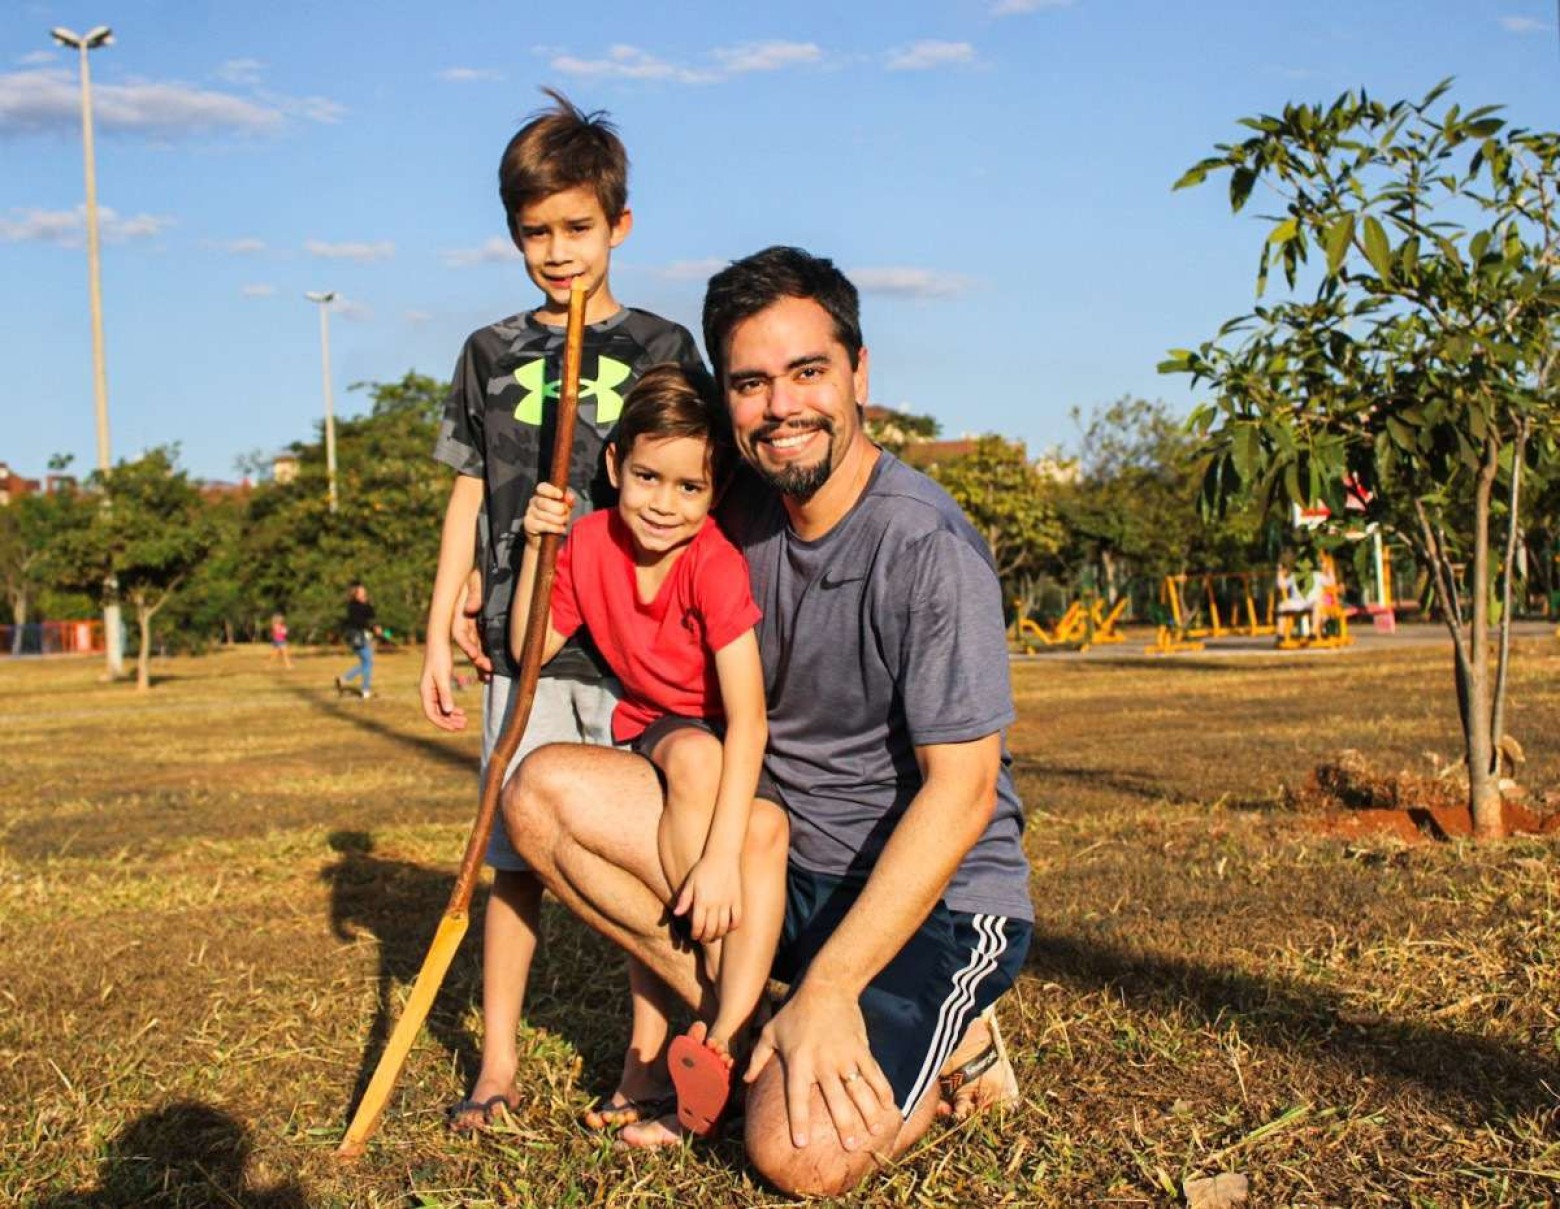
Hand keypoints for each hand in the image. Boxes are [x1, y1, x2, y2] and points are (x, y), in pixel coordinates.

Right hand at [419, 642, 467, 731]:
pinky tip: (460, 711)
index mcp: (425, 692)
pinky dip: (452, 708)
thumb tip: (448, 711)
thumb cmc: (440, 657)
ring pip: (441, 709)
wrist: (439, 642)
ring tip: (464, 720)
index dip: (443, 724)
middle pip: (436, 714)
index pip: (432, 714)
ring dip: (452, 716)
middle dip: (449, 721)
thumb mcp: (443, 676)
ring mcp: (432, 690)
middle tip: (464, 725)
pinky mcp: (439, 686)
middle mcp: (427, 693)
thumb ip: (446, 694)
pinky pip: (444, 702)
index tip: (456, 728)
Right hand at [452, 570, 492, 681]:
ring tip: (489, 676)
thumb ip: (475, 593)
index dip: (466, 644)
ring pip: (475, 648)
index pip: (459, 631)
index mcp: (461, 611)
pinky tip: (491, 671)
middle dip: (476, 658)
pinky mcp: (484, 628)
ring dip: (481, 663)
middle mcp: (466, 621)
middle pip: (467, 644)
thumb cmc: (482, 573)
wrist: (494, 569)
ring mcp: (475, 626)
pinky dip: (485, 658)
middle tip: (487, 668)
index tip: (474, 655)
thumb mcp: (478, 579)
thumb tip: (470, 609)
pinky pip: (483, 646)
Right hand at [523, 484, 574, 541]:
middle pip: (543, 502)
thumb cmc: (557, 518)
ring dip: (558, 520)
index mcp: (542, 494)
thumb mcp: (566, 509)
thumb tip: (570, 496)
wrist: (547, 537)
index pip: (542, 487)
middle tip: (566, 515)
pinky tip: (560, 529)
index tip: (561, 495)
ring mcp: (529, 512)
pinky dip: (553, 528)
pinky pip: (541, 525)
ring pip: (543, 515)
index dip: (551, 491)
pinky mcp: (528, 524)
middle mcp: (534, 501)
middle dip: (558, 509)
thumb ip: (568, 502)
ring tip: (564, 523)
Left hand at [673, 856, 741, 942]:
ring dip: (718, 934)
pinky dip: (732, 926)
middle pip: (711, 929)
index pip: (698, 925)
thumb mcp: (690, 882)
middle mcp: (715, 904)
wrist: (723, 856)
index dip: (695, 934)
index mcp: (701, 900)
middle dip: (705, 938)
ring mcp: (728, 903)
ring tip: (714, 935)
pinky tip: (728, 927)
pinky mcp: (737, 900)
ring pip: (723, 927)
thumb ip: (684, 899)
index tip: (694, 936)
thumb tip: (677, 914)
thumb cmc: (703, 869)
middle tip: (703, 938)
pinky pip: (737, 919)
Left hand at [744, 980, 895, 1150]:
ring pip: (859, 1089)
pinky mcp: (860, 1048)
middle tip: (851, 1147)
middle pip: (835, 1099)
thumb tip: (745, 1081)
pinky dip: (882, 1090)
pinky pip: (874, 1073)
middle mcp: (822, 1061)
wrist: (827, 986)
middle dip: (844, 1125)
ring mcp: (844, 1055)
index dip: (799, 1120)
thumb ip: (757, 1057)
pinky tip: (888, 1106)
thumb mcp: (771, 1032)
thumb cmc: (795, 1011)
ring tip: (874, 1131)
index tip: (802, 1143)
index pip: (797, 1096)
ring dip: (868, 1112)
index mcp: (798, 1060)